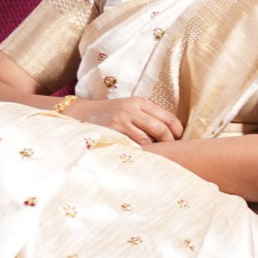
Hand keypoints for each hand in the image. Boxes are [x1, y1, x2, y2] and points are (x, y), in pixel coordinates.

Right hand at [66, 94, 183, 144]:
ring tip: (155, 154)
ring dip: (154, 149)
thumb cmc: (109, 114)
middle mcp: (132, 110)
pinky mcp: (112, 132)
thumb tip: (172, 134)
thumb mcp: (129, 109)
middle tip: (171, 151)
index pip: (168, 117)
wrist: (78, 114)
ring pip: (148, 140)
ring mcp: (121, 121)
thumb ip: (148, 117)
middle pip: (161, 129)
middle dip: (169, 142)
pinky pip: (132, 146)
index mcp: (140, 102)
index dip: (177, 131)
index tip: (179, 139)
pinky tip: (140, 155)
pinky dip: (139, 152)